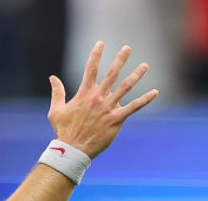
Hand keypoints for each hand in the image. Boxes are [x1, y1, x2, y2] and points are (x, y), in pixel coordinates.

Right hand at [48, 42, 158, 157]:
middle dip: (120, 59)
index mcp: (84, 93)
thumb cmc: (64, 131)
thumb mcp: (56, 110)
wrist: (73, 149)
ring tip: (145, 65)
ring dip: (136, 75)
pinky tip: (155, 92)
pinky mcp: (116, 120)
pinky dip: (145, 99)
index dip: (96, 54)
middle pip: (111, 74)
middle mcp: (98, 98)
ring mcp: (108, 108)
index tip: (101, 43)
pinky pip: (134, 107)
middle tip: (127, 48)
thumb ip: (57, 92)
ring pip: (125, 87)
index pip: (91, 68)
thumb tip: (52, 77)